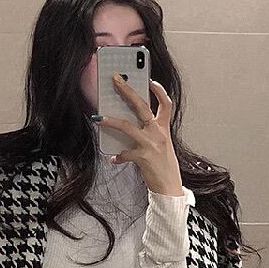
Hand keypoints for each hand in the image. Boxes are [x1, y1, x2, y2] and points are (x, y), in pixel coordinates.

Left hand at [93, 74, 183, 196]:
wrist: (169, 188)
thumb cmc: (164, 167)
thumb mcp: (161, 146)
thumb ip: (149, 133)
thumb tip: (129, 125)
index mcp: (164, 129)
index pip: (165, 104)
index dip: (159, 91)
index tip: (150, 80)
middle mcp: (158, 133)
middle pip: (142, 106)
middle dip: (127, 91)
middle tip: (116, 80)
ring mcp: (150, 144)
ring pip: (127, 126)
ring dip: (111, 121)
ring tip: (98, 118)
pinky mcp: (143, 157)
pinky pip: (125, 153)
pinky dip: (118, 157)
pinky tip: (114, 159)